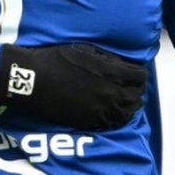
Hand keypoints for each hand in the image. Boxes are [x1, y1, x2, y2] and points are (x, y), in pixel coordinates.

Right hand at [0, 43, 147, 130]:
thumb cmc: (57, 60)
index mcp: (112, 74)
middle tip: (129, 85)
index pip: (140, 77)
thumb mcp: (85, 50)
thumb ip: (108, 59)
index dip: (138, 73)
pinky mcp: (91, 122)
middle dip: (135, 88)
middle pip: (137, 96)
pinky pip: (113, 123)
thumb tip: (123, 65)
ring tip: (124, 99)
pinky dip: (118, 117)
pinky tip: (113, 111)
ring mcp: (102, 111)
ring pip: (128, 112)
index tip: (133, 71)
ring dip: (129, 104)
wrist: (34, 80)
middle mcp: (111, 95)